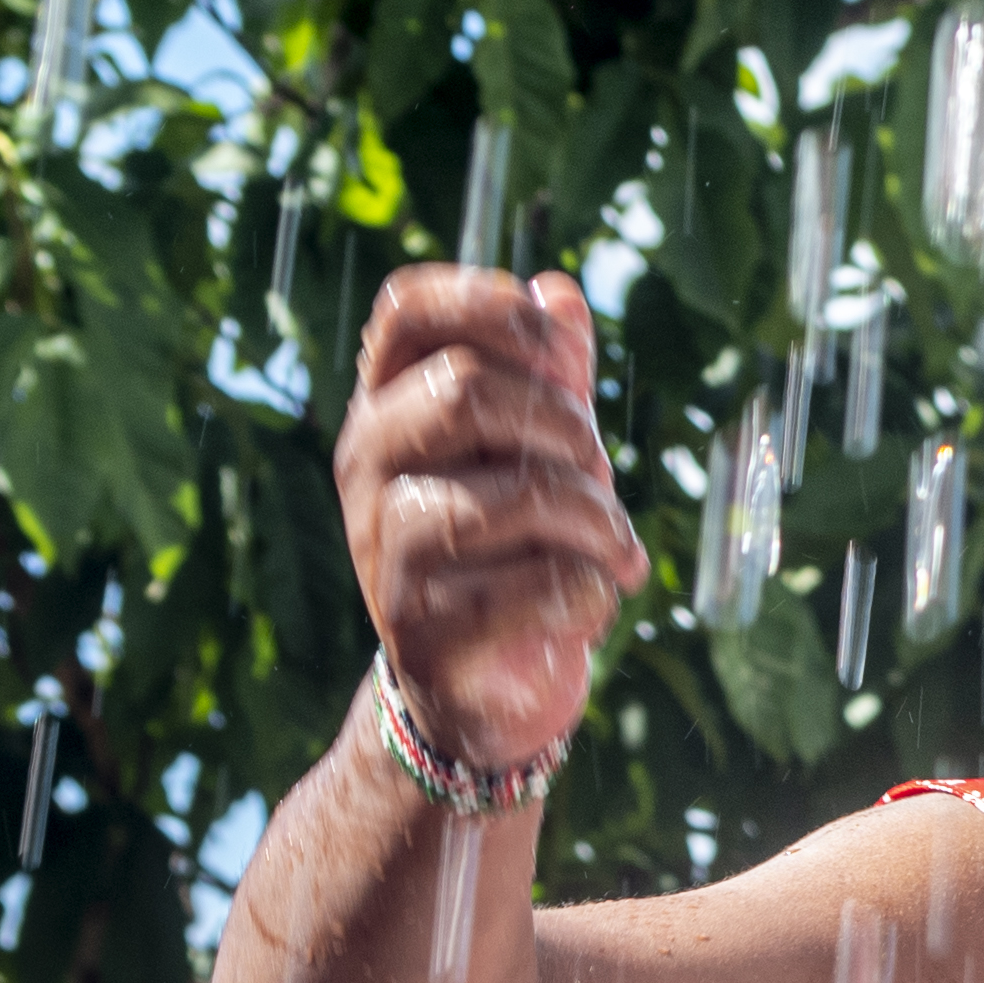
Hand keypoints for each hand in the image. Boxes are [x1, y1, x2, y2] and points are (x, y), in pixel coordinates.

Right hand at [336, 265, 644, 771]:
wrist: (475, 691)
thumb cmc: (510, 551)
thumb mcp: (530, 451)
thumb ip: (547, 375)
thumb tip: (560, 291)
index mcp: (385, 405)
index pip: (408, 308)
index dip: (497, 307)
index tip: (562, 356)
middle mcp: (366, 463)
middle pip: (469, 389)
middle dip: (567, 428)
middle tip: (599, 474)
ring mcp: (386, 546)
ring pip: (519, 493)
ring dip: (598, 518)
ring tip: (617, 549)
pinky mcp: (423, 628)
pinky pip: (543, 584)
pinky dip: (595, 590)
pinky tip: (593, 600)